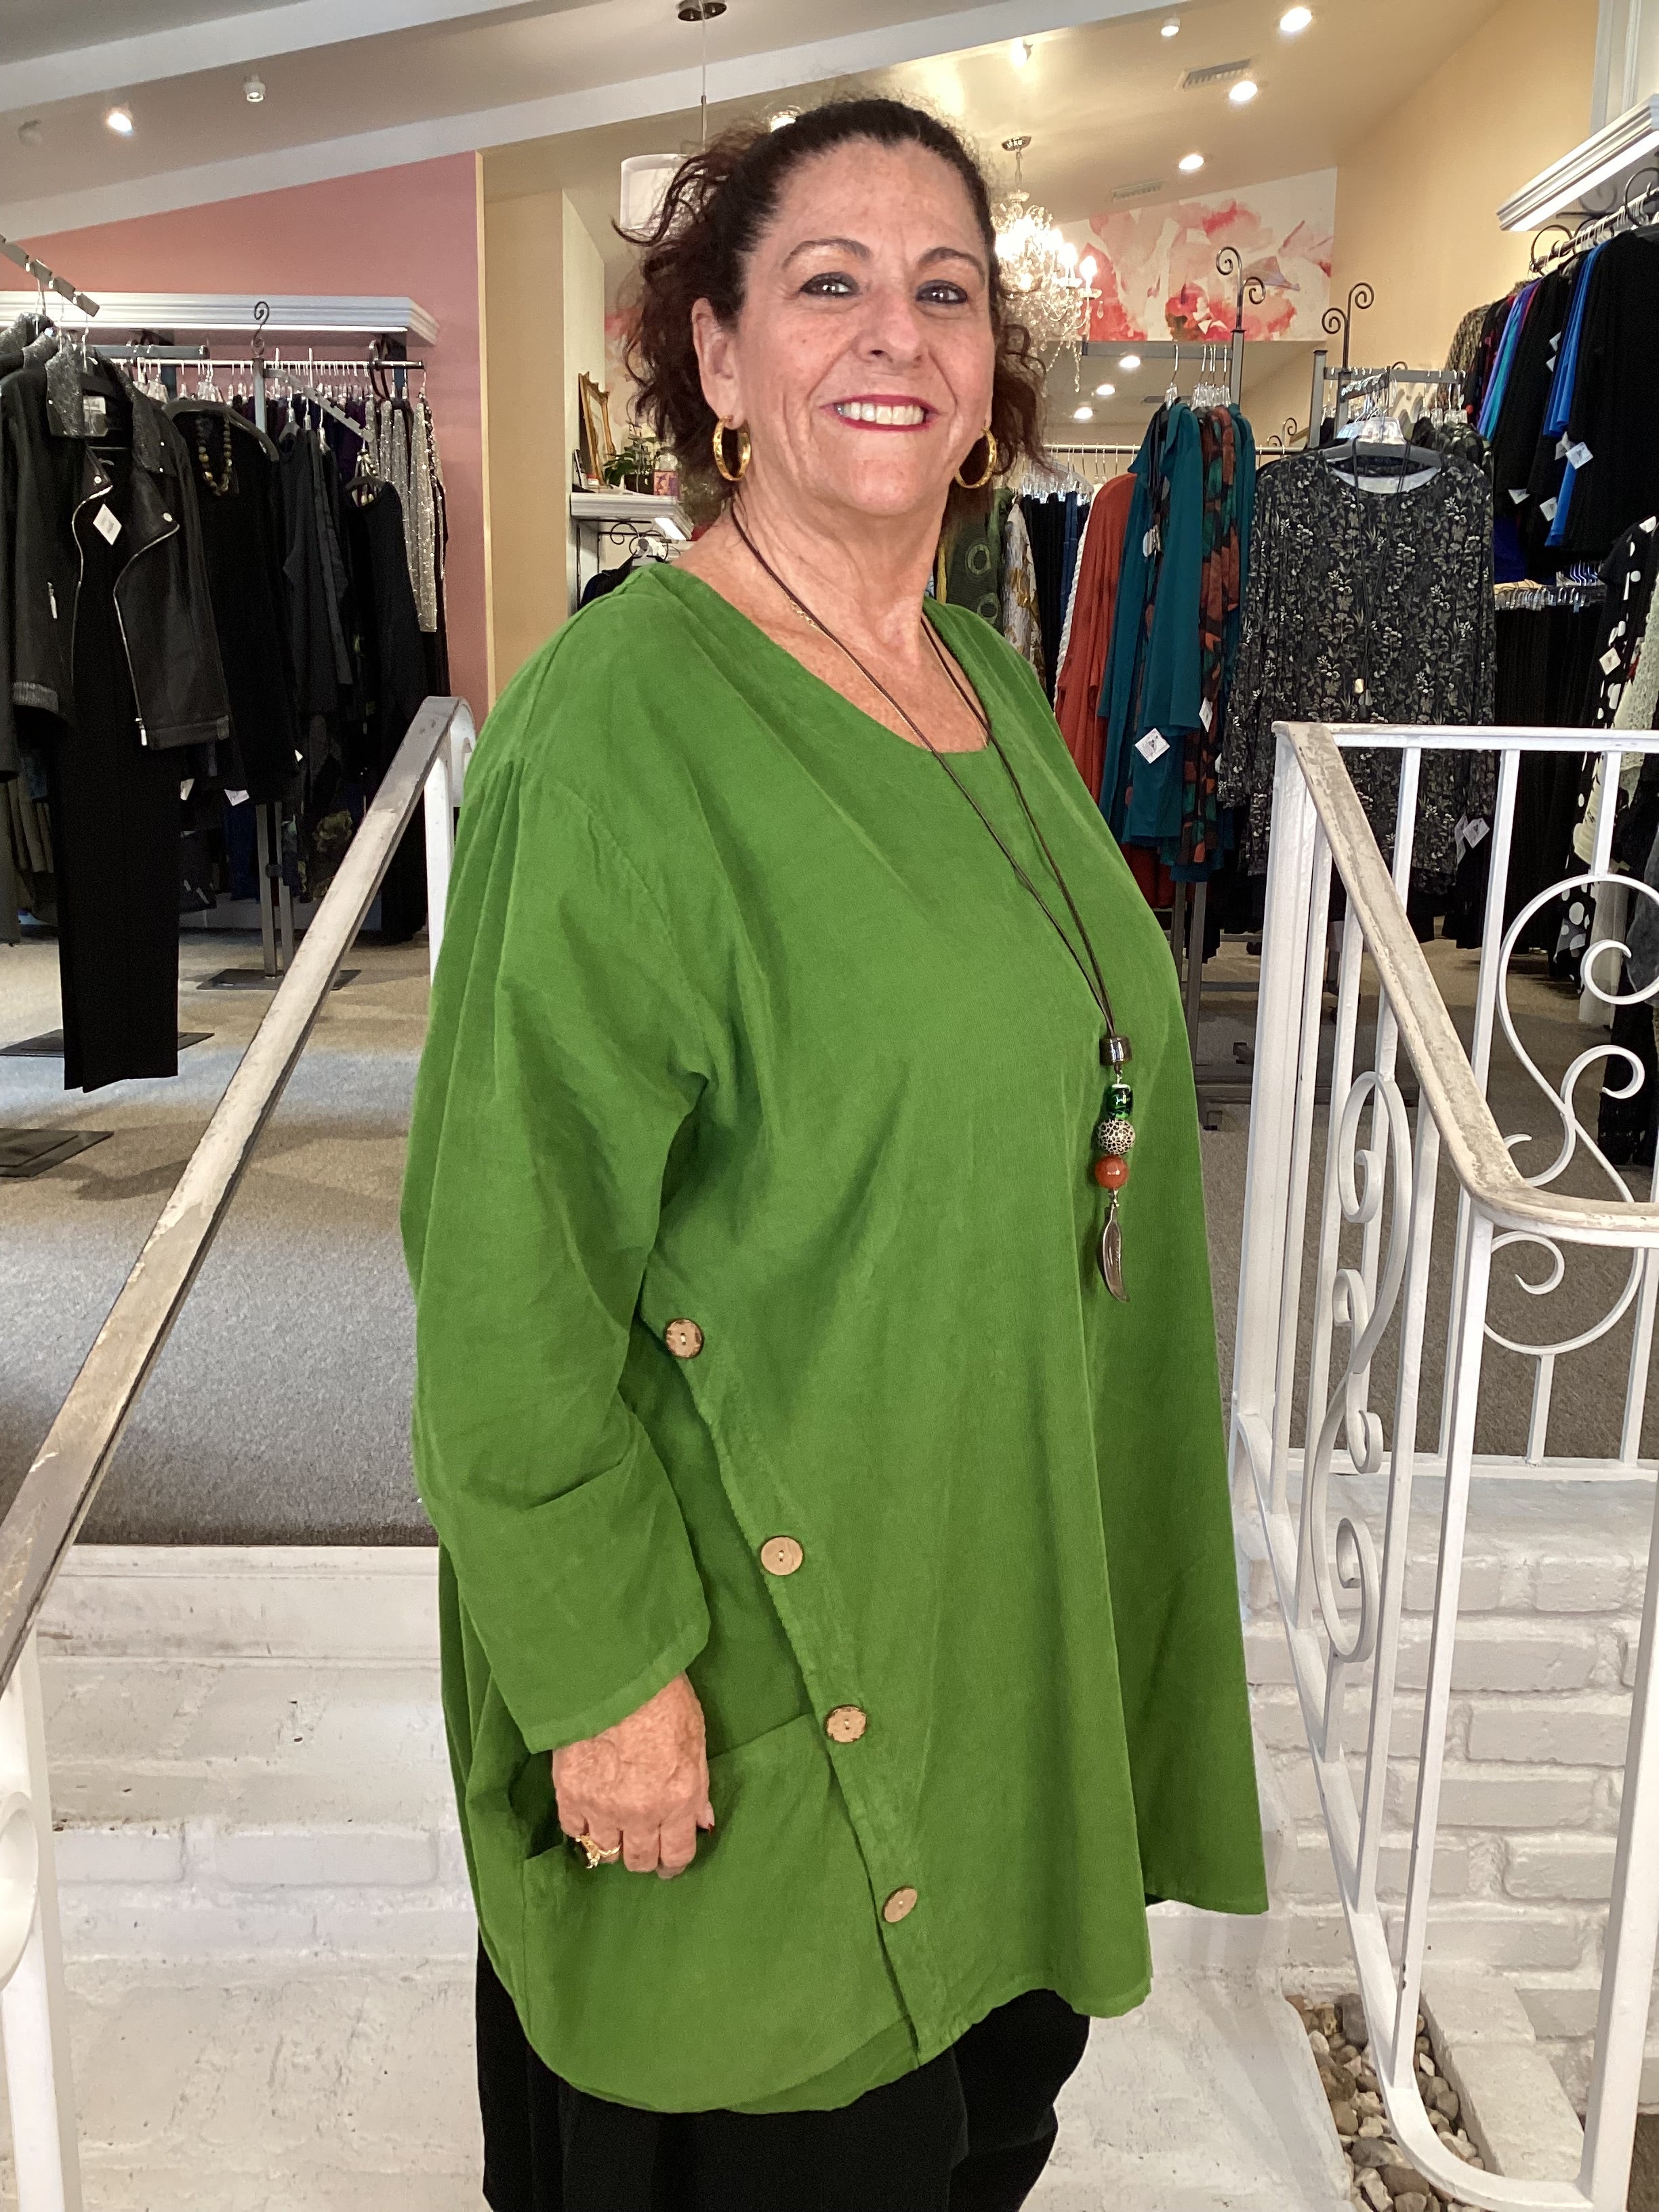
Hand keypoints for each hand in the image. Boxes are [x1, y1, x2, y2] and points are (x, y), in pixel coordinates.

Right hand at [553, 1673, 714, 1878]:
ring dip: (613, 1843)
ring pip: (606, 1851)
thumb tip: (702, 1821)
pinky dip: (582, 1826)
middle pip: (640, 1860)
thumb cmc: (664, 1697)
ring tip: (615, 1827)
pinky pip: (574, 1830)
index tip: (669, 1863)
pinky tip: (589, 1813)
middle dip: (645, 1856)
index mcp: (678, 1800)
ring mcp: (602, 1807)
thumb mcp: (696, 1740)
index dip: (674, 1863)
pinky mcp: (570, 1793)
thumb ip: (697, 1788)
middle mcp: (641, 1813)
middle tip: (644, 1845)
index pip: (677, 1854)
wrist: (614, 1673)